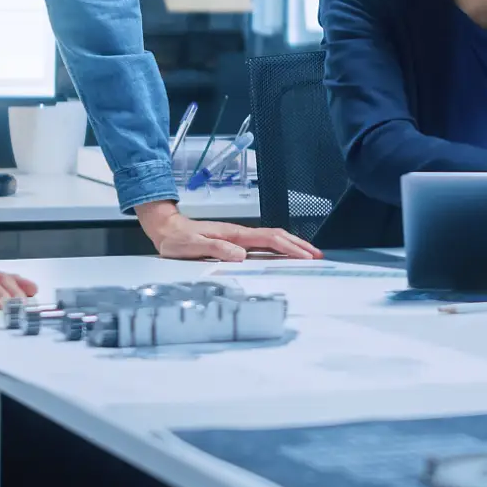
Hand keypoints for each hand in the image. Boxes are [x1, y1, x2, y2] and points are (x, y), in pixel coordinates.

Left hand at [135, 201, 320, 262]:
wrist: (167, 229)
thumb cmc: (177, 239)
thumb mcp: (191, 246)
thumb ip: (215, 249)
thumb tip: (240, 255)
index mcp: (234, 235)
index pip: (269, 240)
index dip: (289, 248)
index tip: (305, 257)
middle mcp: (240, 234)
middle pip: (277, 236)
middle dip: (299, 246)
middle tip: (318, 256)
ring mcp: (240, 237)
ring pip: (273, 239)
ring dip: (293, 246)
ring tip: (310, 255)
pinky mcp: (236, 241)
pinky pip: (264, 244)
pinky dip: (280, 248)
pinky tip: (285, 255)